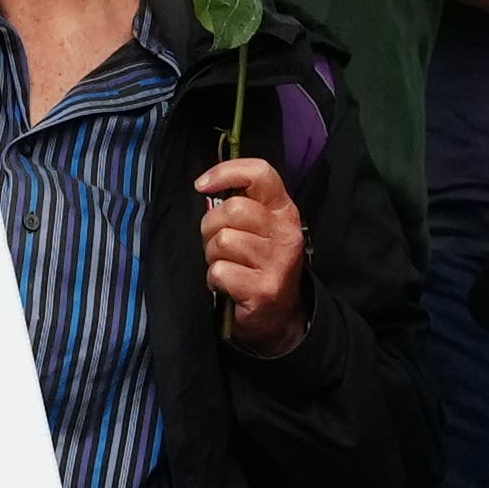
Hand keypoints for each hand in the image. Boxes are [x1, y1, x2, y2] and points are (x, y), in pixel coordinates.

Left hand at [197, 149, 307, 353]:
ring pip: (223, 241)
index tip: (203, 185)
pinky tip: (226, 284)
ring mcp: (277, 262)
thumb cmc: (259, 264)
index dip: (226, 172)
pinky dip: (214, 279)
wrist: (278, 315)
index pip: (260, 173)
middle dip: (211, 226)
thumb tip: (206, 186)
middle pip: (233, 209)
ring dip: (212, 255)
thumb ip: (240, 203)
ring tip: (225, 264)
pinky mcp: (264, 289)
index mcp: (284, 211)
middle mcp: (285, 233)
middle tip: (216, 243)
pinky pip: (220, 271)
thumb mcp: (259, 228)